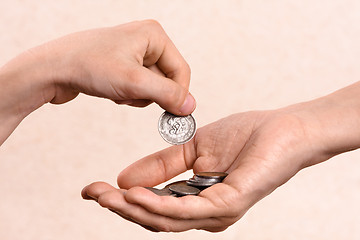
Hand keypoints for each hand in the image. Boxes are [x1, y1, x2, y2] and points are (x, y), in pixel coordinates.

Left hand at [0, 20, 194, 144]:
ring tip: (119, 92)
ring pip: (152, 85)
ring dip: (139, 96)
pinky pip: (138, 86)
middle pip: (167, 79)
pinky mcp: (122, 64)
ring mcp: (133, 52)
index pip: (181, 70)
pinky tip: (112, 91)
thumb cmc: (89, 66)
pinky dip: (129, 95)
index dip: (178, 95)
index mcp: (154, 35)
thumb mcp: (134, 83)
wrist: (51, 69)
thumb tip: (191, 106)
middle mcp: (146, 40)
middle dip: (151, 94)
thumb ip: (167, 94)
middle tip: (132, 96)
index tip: (173, 115)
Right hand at [82, 96, 345, 231]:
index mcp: (196, 199)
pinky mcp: (229, 204)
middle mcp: (204, 213)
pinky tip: (138, 195)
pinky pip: (188, 210)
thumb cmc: (245, 137)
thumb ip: (161, 164)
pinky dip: (159, 204)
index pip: (152, 206)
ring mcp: (217, 213)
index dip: (121, 199)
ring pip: (167, 219)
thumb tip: (125, 178)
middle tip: (93, 193)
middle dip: (120, 207)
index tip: (93, 188)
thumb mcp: (192, 148)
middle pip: (154, 218)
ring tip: (107, 195)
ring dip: (133, 208)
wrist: (283, 128)